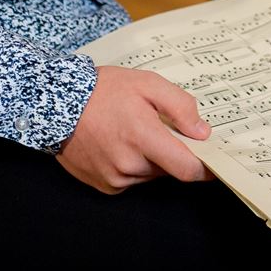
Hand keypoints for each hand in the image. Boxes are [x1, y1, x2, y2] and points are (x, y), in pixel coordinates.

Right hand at [57, 67, 212, 192]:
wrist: (56, 103)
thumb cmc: (103, 91)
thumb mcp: (148, 84)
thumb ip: (180, 107)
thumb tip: (202, 132)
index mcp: (143, 138)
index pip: (186, 169)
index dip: (206, 169)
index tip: (214, 163)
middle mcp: (129, 165)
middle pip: (169, 169)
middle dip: (171, 152)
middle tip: (158, 128)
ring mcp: (114, 179)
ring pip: (150, 175)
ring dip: (151, 159)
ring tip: (132, 132)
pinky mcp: (103, 185)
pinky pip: (131, 180)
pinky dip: (133, 165)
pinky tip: (118, 144)